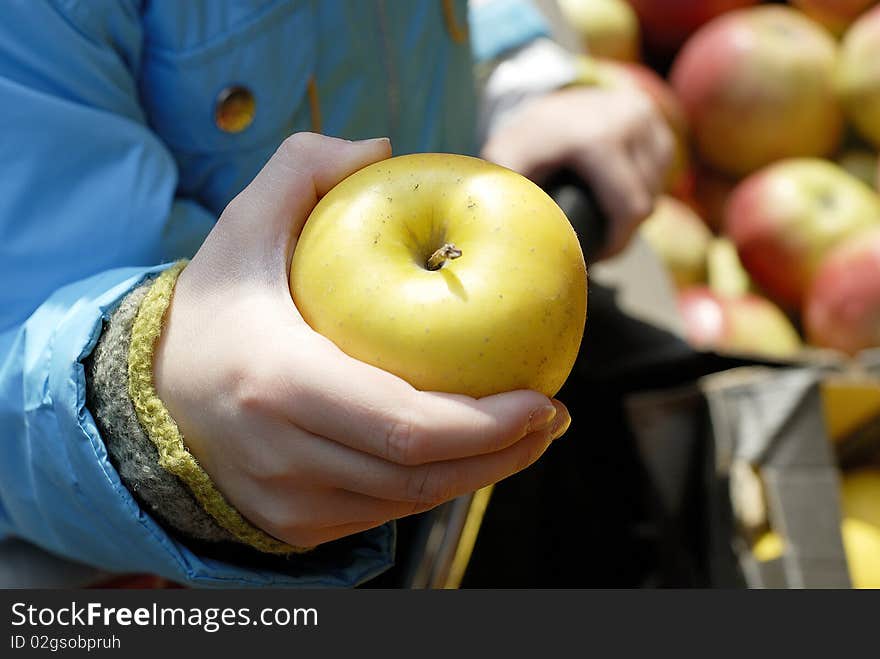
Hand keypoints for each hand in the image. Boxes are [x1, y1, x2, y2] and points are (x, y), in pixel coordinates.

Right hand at [153, 133, 570, 547]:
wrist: (148, 400)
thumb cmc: (210, 312)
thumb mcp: (240, 228)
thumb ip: (301, 170)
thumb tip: (382, 143)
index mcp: (278, 383)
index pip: (405, 424)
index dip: (487, 425)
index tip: (543, 398)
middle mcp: (283, 457)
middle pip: (420, 476)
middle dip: (503, 454)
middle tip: (550, 417)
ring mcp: (288, 505)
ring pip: (408, 503)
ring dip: (478, 474)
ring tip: (524, 434)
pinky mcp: (294, 528)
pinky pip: (383, 513)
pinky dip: (432, 485)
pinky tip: (464, 454)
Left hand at [481, 86, 673, 258]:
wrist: (539, 100)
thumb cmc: (521, 144)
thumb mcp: (506, 166)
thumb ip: (508, 196)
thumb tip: (509, 238)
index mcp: (596, 139)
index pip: (630, 209)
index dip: (616, 243)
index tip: (594, 256)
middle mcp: (628, 120)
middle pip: (646, 203)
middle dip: (622, 232)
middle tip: (595, 242)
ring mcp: (646, 116)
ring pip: (657, 187)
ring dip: (633, 210)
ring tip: (603, 218)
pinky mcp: (655, 118)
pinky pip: (662, 169)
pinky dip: (645, 186)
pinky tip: (619, 193)